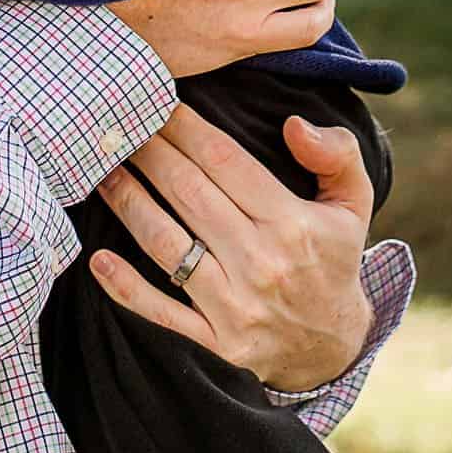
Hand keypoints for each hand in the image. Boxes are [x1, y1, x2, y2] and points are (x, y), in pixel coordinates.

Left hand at [89, 106, 374, 390]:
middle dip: (148, 152)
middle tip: (117, 125)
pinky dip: (126, 287)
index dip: (184, 127)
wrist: (332, 350)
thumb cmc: (332, 260)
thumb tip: (294, 125)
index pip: (224, 160)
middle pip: (188, 193)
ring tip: (100, 171)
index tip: (157, 102)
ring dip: (128, 203)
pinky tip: (97, 259)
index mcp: (291, 223)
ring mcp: (234, 306)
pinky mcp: (214, 342)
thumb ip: (336, 155)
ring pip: (166, 244)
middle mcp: (261, 262)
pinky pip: (161, 312)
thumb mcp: (354, 204)